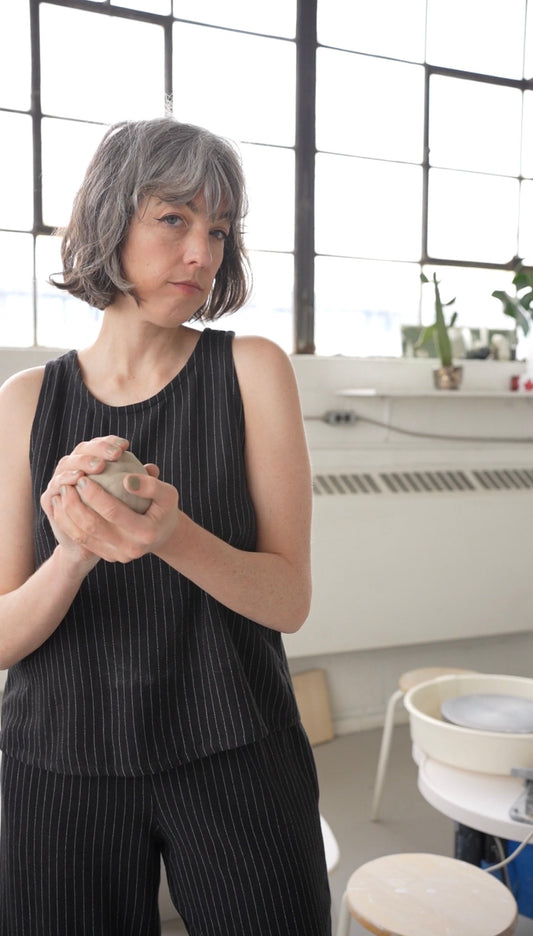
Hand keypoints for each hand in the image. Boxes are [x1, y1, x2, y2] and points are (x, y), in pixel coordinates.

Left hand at [41, 436, 179, 563]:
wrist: (163, 533)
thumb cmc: (164, 506)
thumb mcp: (168, 492)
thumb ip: (151, 485)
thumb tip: (126, 480)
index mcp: (146, 532)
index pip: (113, 512)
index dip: (94, 494)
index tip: (83, 477)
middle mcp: (132, 548)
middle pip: (93, 526)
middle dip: (74, 504)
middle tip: (66, 485)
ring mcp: (119, 556)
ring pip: (84, 536)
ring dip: (67, 515)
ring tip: (61, 494)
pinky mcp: (110, 557)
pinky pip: (84, 542)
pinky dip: (70, 525)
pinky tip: (63, 508)